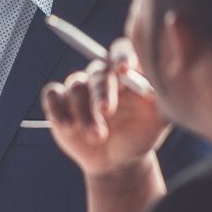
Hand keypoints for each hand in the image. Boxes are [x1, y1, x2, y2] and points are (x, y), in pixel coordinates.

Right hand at [41, 38, 168, 177]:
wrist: (120, 161)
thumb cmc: (141, 134)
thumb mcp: (160, 116)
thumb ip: (159, 94)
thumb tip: (155, 77)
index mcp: (126, 71)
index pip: (121, 50)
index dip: (121, 55)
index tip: (124, 68)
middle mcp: (101, 76)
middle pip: (97, 70)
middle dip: (101, 90)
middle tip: (106, 110)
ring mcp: (79, 89)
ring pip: (76, 87)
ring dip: (85, 113)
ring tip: (97, 136)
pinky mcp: (60, 103)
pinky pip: (52, 94)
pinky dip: (58, 108)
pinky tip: (69, 126)